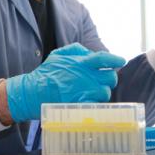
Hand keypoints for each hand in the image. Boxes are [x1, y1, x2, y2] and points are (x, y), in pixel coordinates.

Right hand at [5, 43, 125, 121]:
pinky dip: (96, 103)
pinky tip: (90, 101)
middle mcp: (85, 76)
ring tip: (92, 91)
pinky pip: (97, 105)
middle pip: (110, 77)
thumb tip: (90, 53)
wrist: (33, 92)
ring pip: (105, 93)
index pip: (104, 58)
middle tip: (102, 80)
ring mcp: (84, 91)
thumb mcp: (59, 54)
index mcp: (81, 62)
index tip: (121, 60)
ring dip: (102, 92)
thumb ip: (77, 50)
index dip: (115, 59)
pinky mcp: (81, 105)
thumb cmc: (46, 73)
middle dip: (109, 79)